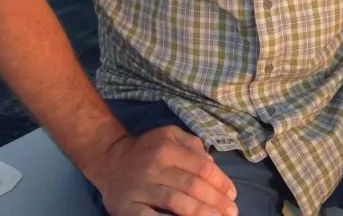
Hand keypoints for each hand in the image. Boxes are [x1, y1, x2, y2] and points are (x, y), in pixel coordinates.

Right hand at [89, 125, 237, 215]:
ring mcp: (140, 189)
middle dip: (216, 202)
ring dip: (202, 214)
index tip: (232, 195)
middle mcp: (154, 166)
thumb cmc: (147, 149)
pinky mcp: (128, 209)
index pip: (201, 167)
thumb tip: (213, 166)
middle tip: (231, 213)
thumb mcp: (169, 135)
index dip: (220, 182)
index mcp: (167, 148)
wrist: (110, 161)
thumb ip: (192, 145)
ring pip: (177, 203)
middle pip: (192, 186)